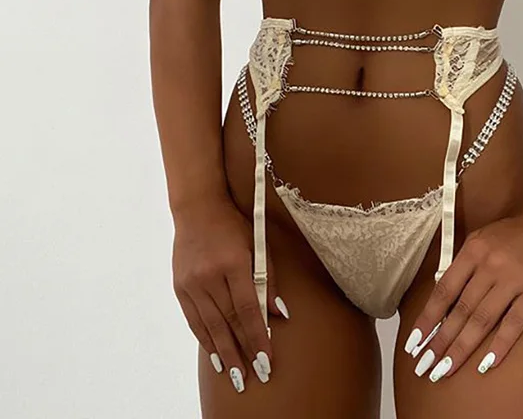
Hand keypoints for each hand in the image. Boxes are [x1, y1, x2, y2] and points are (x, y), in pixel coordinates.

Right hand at [172, 195, 288, 392]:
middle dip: (243, 351)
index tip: (267, 358)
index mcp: (235, 263)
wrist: (198, 209)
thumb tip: (278, 313)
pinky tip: (215, 354)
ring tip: (235, 374)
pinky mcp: (180, 286)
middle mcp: (211, 275)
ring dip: (224, 352)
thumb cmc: (234, 225)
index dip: (258, 336)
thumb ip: (267, 278)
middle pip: (229, 321)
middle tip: (254, 376)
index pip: (248, 309)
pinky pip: (194, 319)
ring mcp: (192, 283)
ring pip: (210, 325)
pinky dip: (205, 339)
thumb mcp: (258, 244)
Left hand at [403, 210, 522, 380]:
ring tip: (445, 370)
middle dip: (440, 341)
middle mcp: (490, 266)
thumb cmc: (516, 234)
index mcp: (473, 251)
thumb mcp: (483, 239)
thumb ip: (464, 264)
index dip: (427, 319)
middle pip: (460, 310)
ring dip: (461, 348)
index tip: (414, 342)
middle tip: (424, 366)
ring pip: (482, 320)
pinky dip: (499, 345)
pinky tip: (485, 365)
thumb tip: (443, 294)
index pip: (444, 290)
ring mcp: (513, 280)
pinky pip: (514, 324)